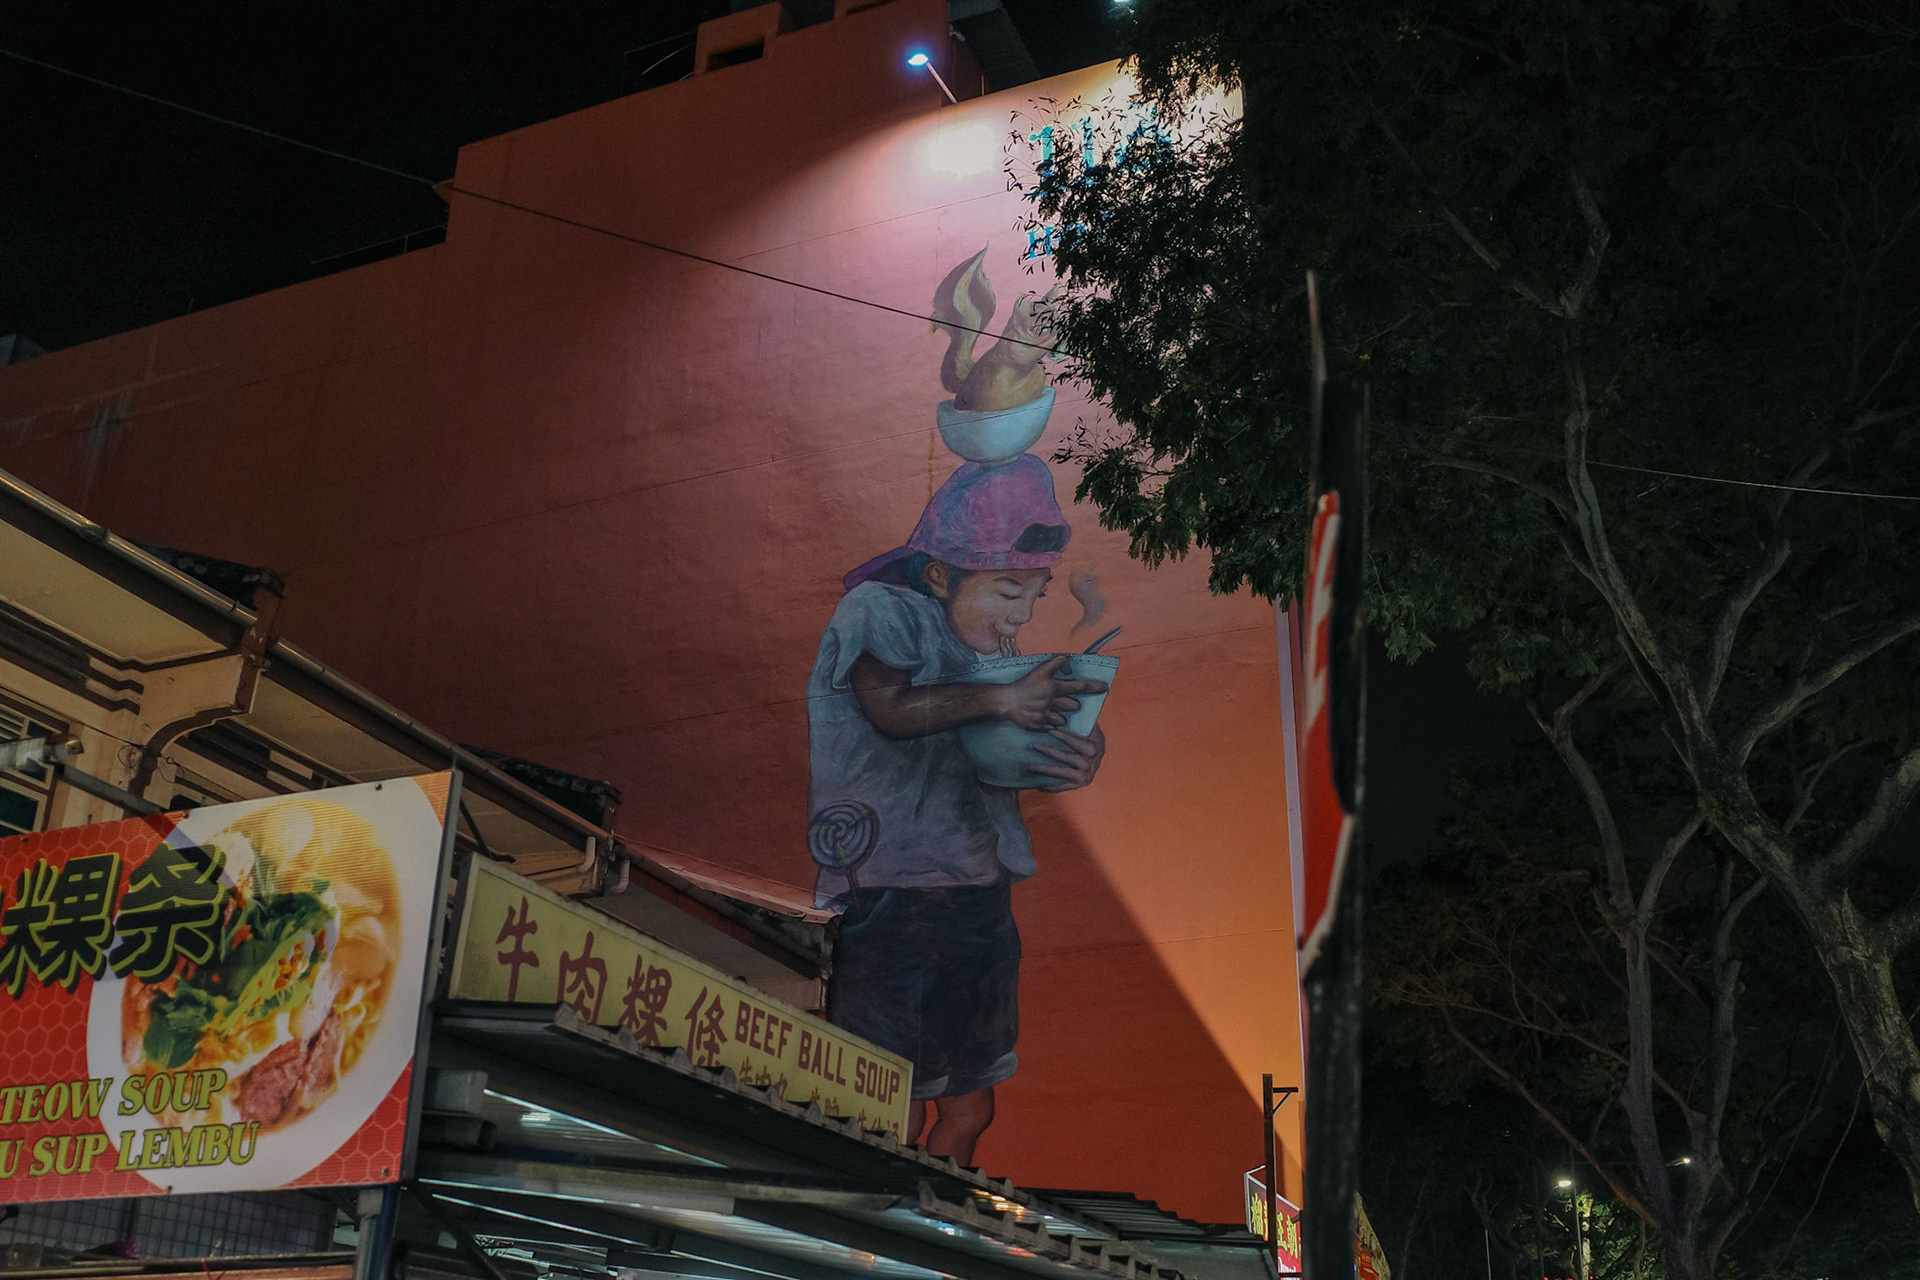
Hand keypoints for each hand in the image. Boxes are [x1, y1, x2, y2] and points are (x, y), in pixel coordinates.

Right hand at [995, 656, 1110, 730]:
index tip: (1105, 687)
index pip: (1079, 686)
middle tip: (1063, 701)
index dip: (1093, 687)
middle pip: (1074, 705)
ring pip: (1064, 718)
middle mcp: (1051, 700)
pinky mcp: (1040, 725)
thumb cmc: (1024, 684)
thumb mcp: (1040, 669)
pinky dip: (1050, 722)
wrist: (1005, 701)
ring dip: (1060, 714)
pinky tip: (1040, 716)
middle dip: (1073, 704)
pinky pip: (1053, 726)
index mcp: (1052, 686)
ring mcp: (1046, 714)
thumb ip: (1058, 663)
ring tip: (1048, 709)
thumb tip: (1070, 666)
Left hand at [1030, 722, 1105, 791]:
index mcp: (1097, 742)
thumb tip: (1058, 706)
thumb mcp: (1082, 722)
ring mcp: (1089, 773)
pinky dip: (1051, 786)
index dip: (1066, 737)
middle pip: (1074, 758)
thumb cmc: (1080, 731)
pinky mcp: (1081, 783)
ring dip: (1047, 770)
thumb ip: (1075, 717)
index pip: (1082, 741)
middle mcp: (1095, 760)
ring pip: (1066, 773)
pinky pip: (1064, 786)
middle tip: (1034, 746)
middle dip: (1052, 752)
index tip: (1050, 730)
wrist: (1089, 753)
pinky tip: (1037, 783)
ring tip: (1031, 766)